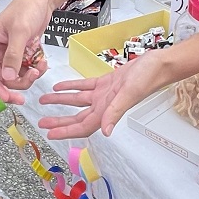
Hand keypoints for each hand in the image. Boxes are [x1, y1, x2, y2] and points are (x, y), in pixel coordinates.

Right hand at [0, 0, 52, 104]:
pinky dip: (35, 69)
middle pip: (2, 78)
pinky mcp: (23, 53)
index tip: (9, 97)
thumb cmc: (26, 8)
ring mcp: (11, 53)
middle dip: (17, 82)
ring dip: (28, 76)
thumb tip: (8, 78)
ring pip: (15, 76)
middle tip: (32, 77)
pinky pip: (26, 69)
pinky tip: (43, 62)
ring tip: (40, 67)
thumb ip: (13, 56)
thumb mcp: (20, 31)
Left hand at [38, 48, 174, 139]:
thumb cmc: (147, 79)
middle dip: (59, 120)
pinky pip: (84, 86)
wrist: (157, 64)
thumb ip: (115, 113)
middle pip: (76, 117)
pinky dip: (71, 86)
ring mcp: (104, 94)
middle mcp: (104, 105)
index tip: (50, 134)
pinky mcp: (106, 82)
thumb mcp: (128, 94)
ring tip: (44, 101)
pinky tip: (60, 86)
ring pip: (77, 101)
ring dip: (60, 101)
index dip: (66, 131)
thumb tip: (106, 132)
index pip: (82, 126)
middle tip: (42, 122)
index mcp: (108, 111)